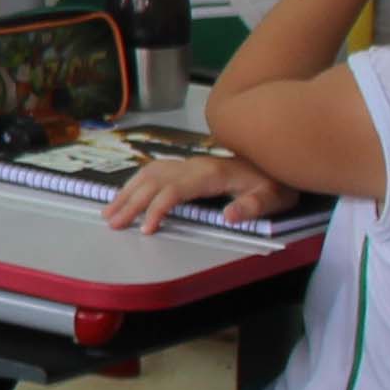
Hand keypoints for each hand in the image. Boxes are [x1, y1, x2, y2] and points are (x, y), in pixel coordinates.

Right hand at [106, 150, 291, 233]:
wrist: (279, 160)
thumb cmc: (275, 183)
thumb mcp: (273, 198)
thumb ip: (252, 206)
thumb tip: (228, 216)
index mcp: (211, 174)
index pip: (174, 189)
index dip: (157, 208)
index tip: (146, 229)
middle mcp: (195, 165)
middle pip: (153, 180)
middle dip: (131, 202)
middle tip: (113, 224)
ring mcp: (190, 164)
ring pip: (149, 173)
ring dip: (127, 192)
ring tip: (109, 211)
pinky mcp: (189, 167)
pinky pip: (154, 170)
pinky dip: (135, 182)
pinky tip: (126, 193)